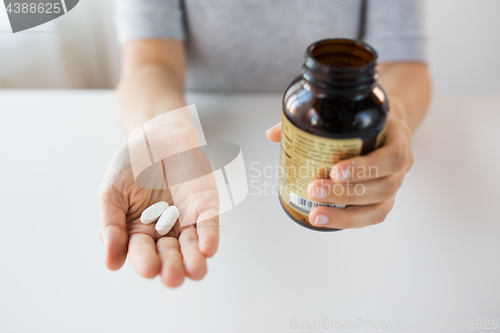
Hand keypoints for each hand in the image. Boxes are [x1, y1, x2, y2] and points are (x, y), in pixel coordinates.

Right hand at [99, 128, 218, 286]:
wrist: (157, 135)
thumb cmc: (132, 165)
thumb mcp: (112, 192)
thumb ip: (111, 225)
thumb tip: (111, 263)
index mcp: (138, 232)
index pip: (141, 252)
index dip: (145, 261)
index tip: (150, 268)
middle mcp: (164, 232)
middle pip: (169, 255)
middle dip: (172, 267)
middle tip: (173, 277)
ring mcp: (187, 220)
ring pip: (191, 246)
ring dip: (194, 260)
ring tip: (195, 271)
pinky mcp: (206, 207)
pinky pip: (209, 225)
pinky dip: (210, 237)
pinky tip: (208, 249)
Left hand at [266, 104, 412, 228]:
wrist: (384, 125)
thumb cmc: (361, 120)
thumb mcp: (347, 112)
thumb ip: (312, 121)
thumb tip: (273, 134)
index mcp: (397, 137)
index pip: (392, 156)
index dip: (365, 168)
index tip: (335, 171)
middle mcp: (402, 164)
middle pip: (384, 186)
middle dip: (346, 193)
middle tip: (314, 190)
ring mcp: (395, 185)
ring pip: (379, 207)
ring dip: (346, 213)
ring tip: (316, 212)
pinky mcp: (385, 200)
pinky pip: (372, 216)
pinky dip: (346, 220)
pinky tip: (323, 219)